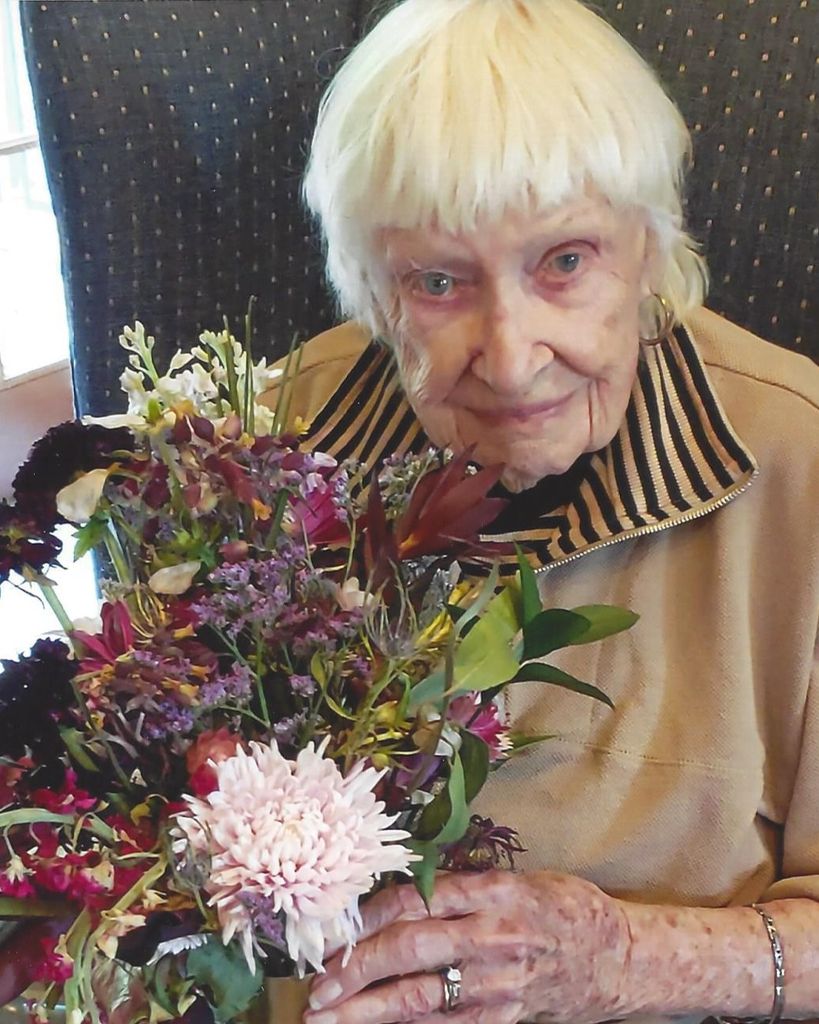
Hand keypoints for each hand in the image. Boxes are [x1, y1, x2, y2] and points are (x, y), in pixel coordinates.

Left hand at [305, 870, 631, 1023]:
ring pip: (420, 997)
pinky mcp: (504, 1017)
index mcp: (496, 892)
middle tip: (317, 982)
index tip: (337, 923)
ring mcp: (499, 983)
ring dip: (366, 1008)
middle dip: (357, 966)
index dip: (371, 912)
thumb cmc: (563, 907)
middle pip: (411, 947)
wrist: (617, 958)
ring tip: (325, 1015)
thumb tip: (399, 888)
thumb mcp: (520, 878)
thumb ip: (463, 886)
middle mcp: (494, 936)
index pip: (419, 898)